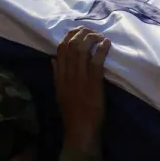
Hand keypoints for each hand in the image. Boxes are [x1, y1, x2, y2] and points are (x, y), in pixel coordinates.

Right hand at [54, 27, 110, 153]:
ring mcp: (80, 78)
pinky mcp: (93, 82)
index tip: (77, 31)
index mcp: (59, 76)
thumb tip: (53, 59)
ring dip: (91, 38)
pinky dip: (101, 49)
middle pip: (71, 45)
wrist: (80, 129)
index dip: (69, 36)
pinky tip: (106, 43)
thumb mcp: (59, 92)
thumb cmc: (72, 113)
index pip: (60, 50)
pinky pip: (96, 61)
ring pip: (82, 49)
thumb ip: (56, 75)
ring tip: (99, 36)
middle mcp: (68, 74)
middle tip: (91, 30)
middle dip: (81, 33)